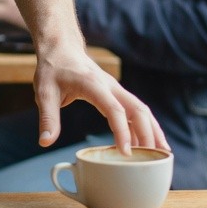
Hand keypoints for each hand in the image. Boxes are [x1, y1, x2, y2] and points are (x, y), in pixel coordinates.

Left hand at [33, 40, 169, 155]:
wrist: (61, 48)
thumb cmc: (53, 69)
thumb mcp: (44, 91)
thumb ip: (47, 116)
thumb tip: (45, 142)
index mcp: (93, 85)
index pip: (114, 109)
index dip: (122, 131)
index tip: (125, 153)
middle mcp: (110, 86)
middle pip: (137, 109)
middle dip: (148, 134)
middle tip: (154, 159)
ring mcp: (115, 89)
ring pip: (141, 109)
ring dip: (152, 130)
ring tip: (162, 154)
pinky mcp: (115, 94)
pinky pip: (135, 110)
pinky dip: (144, 126)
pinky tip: (147, 144)